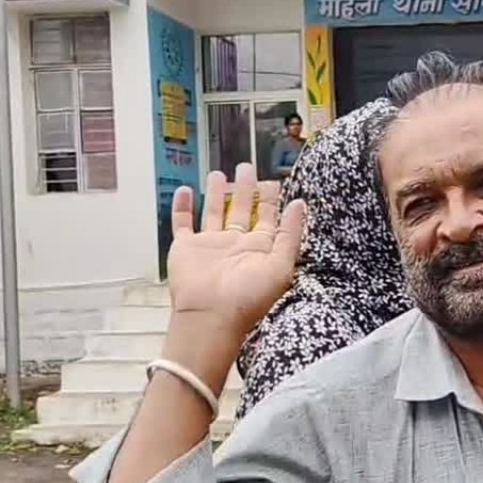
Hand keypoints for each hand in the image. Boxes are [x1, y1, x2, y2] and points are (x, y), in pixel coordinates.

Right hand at [167, 163, 306, 341]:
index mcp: (258, 248)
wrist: (211, 315)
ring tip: (218, 173)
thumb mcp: (280, 265)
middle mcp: (234, 244)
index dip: (270, 199)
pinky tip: (185, 189)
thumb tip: (300, 204)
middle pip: (241, 209)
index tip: (273, 180)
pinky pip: (183, 223)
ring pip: (213, 212)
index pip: (267, 217)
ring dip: (216, 193)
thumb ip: (290, 234)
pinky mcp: (186, 248)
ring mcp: (209, 245)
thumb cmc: (249, 295)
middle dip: (245, 188)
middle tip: (246, 167)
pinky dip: (182, 207)